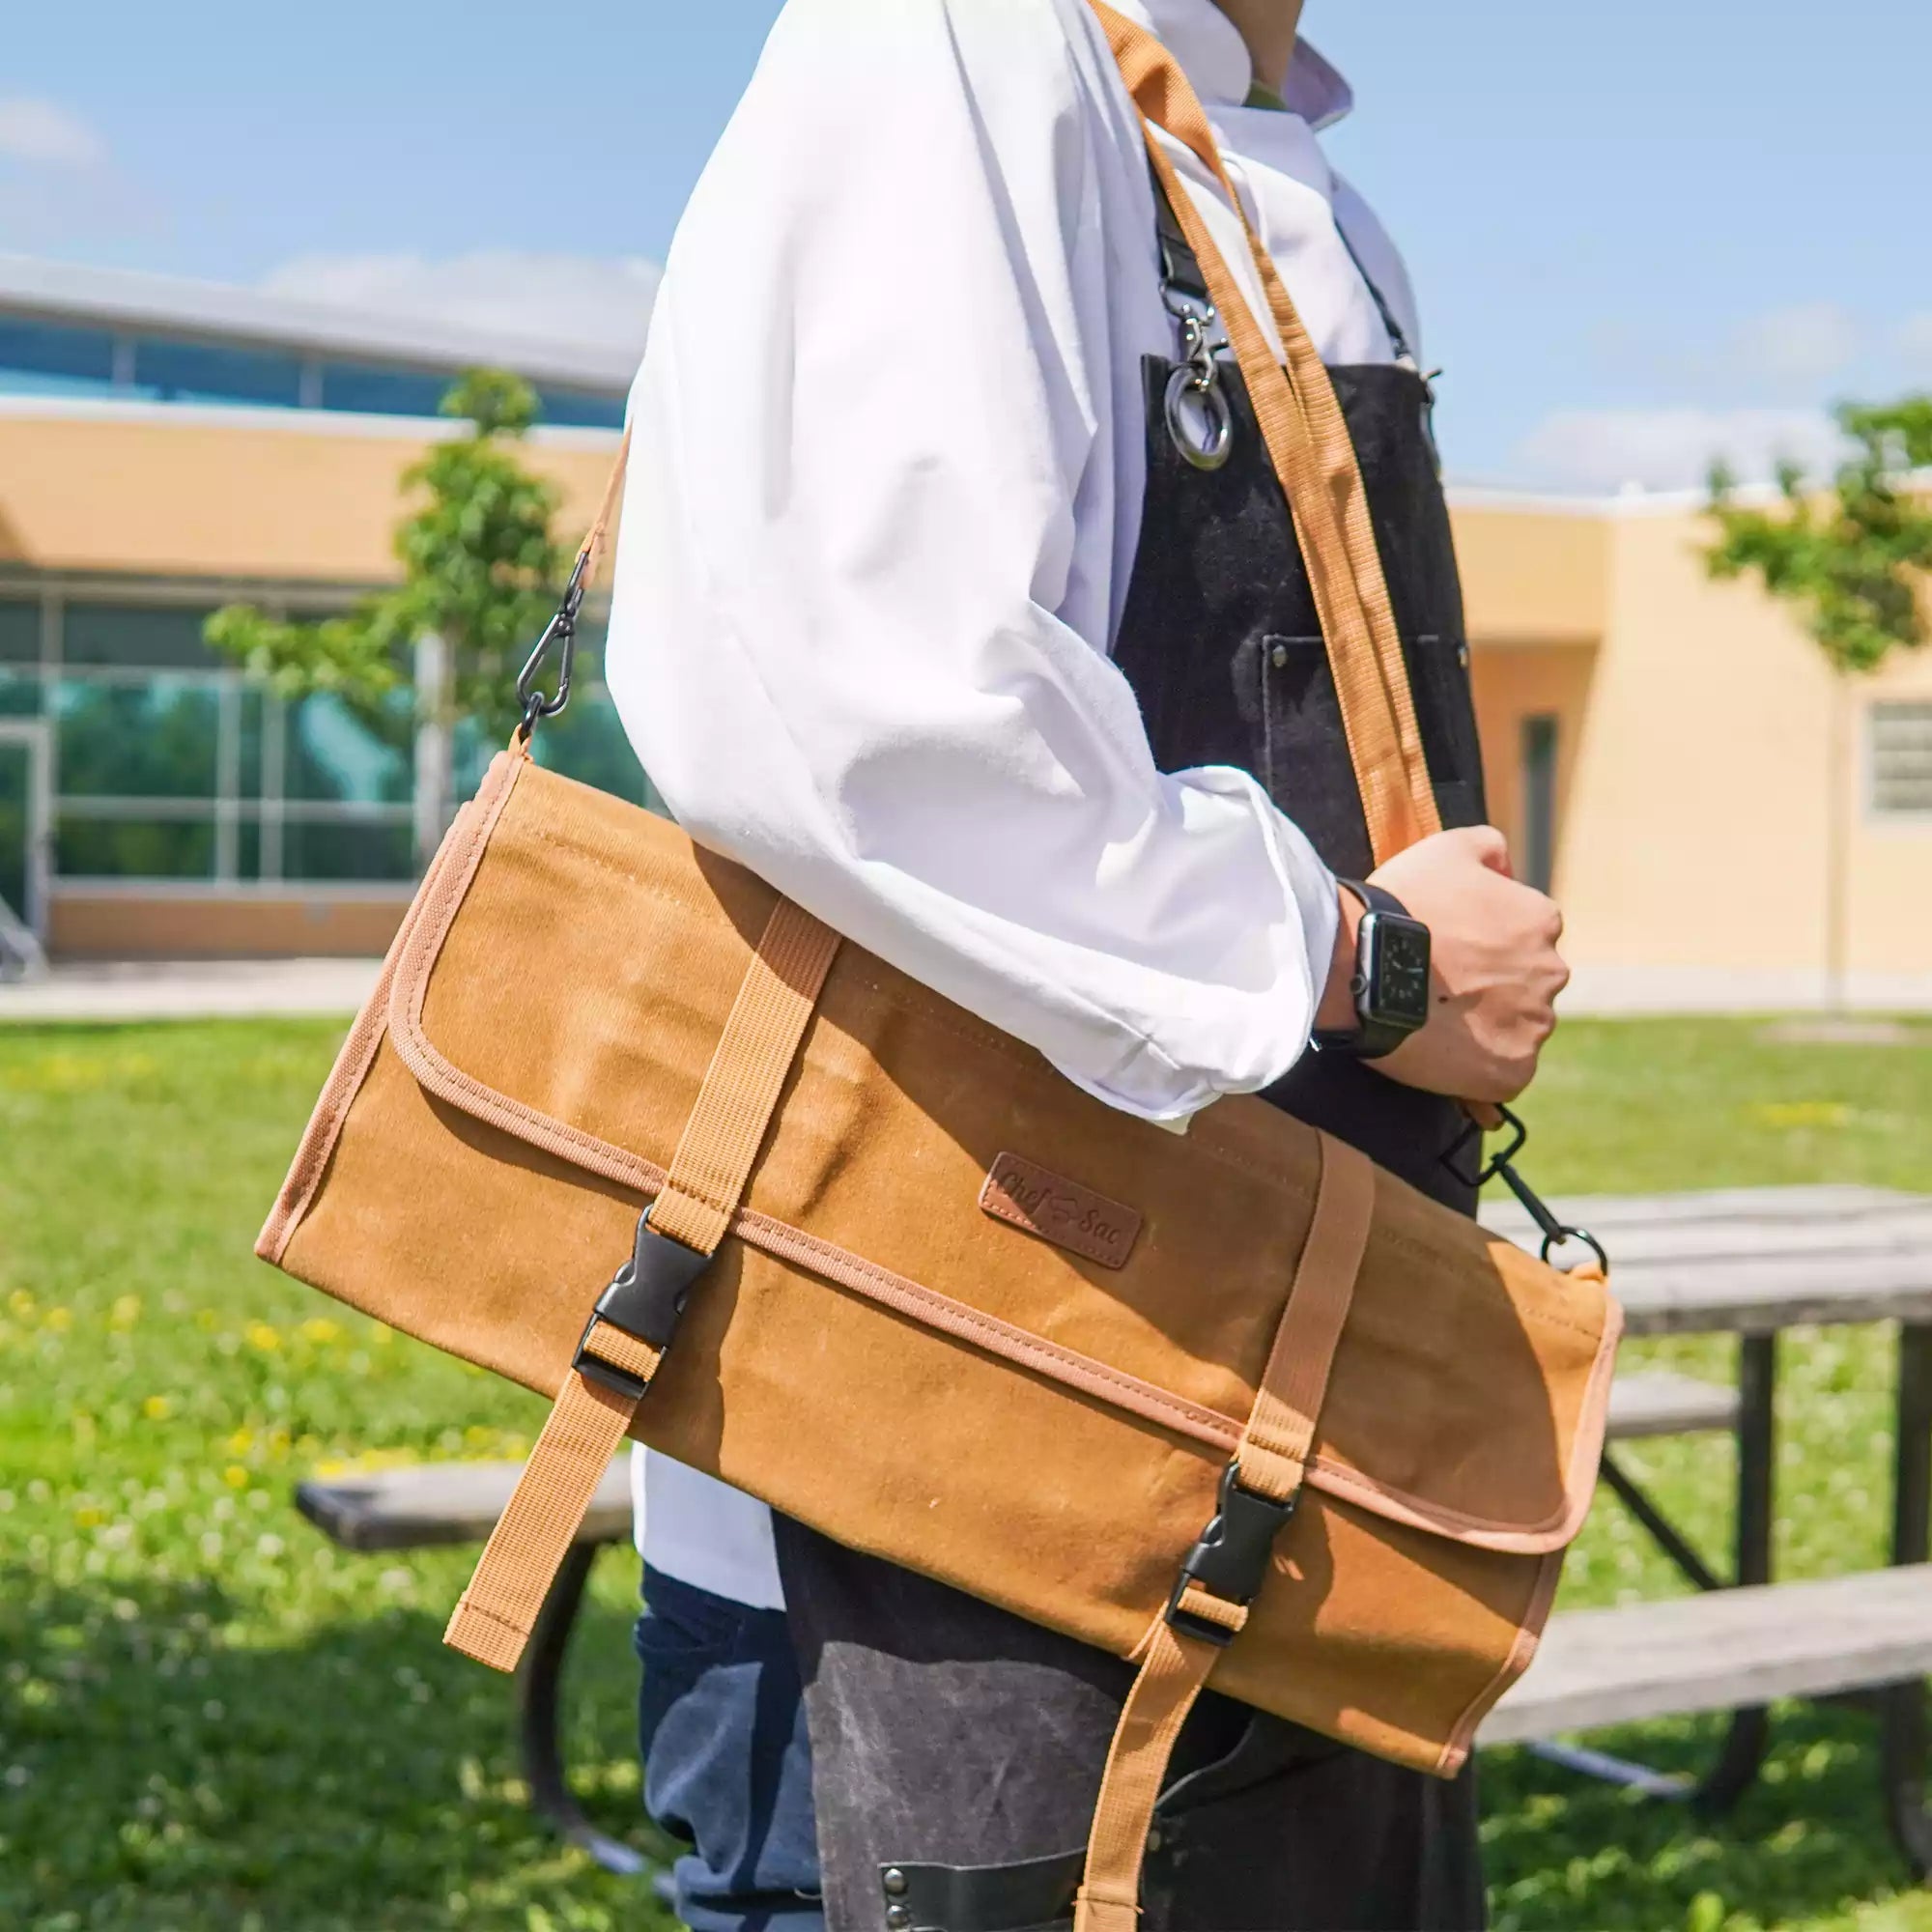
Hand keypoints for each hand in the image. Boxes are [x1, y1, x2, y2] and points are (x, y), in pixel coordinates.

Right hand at [1316, 826, 1567, 1103]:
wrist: (1364, 963)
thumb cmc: (1402, 904)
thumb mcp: (1446, 848)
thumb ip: (1489, 847)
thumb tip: (1507, 866)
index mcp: (1541, 921)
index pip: (1525, 939)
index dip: (1484, 947)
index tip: (1450, 953)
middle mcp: (1550, 972)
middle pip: (1525, 986)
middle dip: (1491, 989)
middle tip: (1437, 989)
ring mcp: (1533, 1026)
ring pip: (1514, 1031)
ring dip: (1483, 1029)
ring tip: (1432, 1022)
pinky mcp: (1510, 1072)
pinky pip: (1501, 1076)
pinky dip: (1477, 1071)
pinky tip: (1440, 1053)